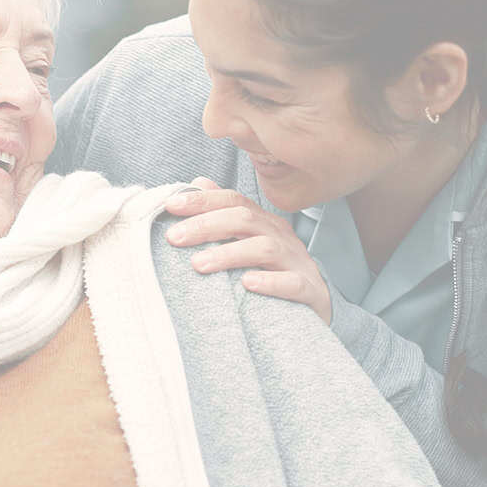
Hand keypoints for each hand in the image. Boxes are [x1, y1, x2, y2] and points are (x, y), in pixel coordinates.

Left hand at [163, 177, 331, 323]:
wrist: (316, 305)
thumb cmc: (272, 269)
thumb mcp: (246, 239)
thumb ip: (222, 213)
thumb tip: (196, 182)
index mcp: (262, 222)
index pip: (232, 201)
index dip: (202, 200)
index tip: (170, 206)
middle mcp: (280, 236)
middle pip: (244, 219)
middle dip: (206, 225)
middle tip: (173, 238)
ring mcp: (296, 262)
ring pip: (265, 248)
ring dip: (229, 254)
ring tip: (198, 264)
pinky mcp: (311, 291)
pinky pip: (293, 283)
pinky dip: (271, 282)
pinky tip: (248, 284)